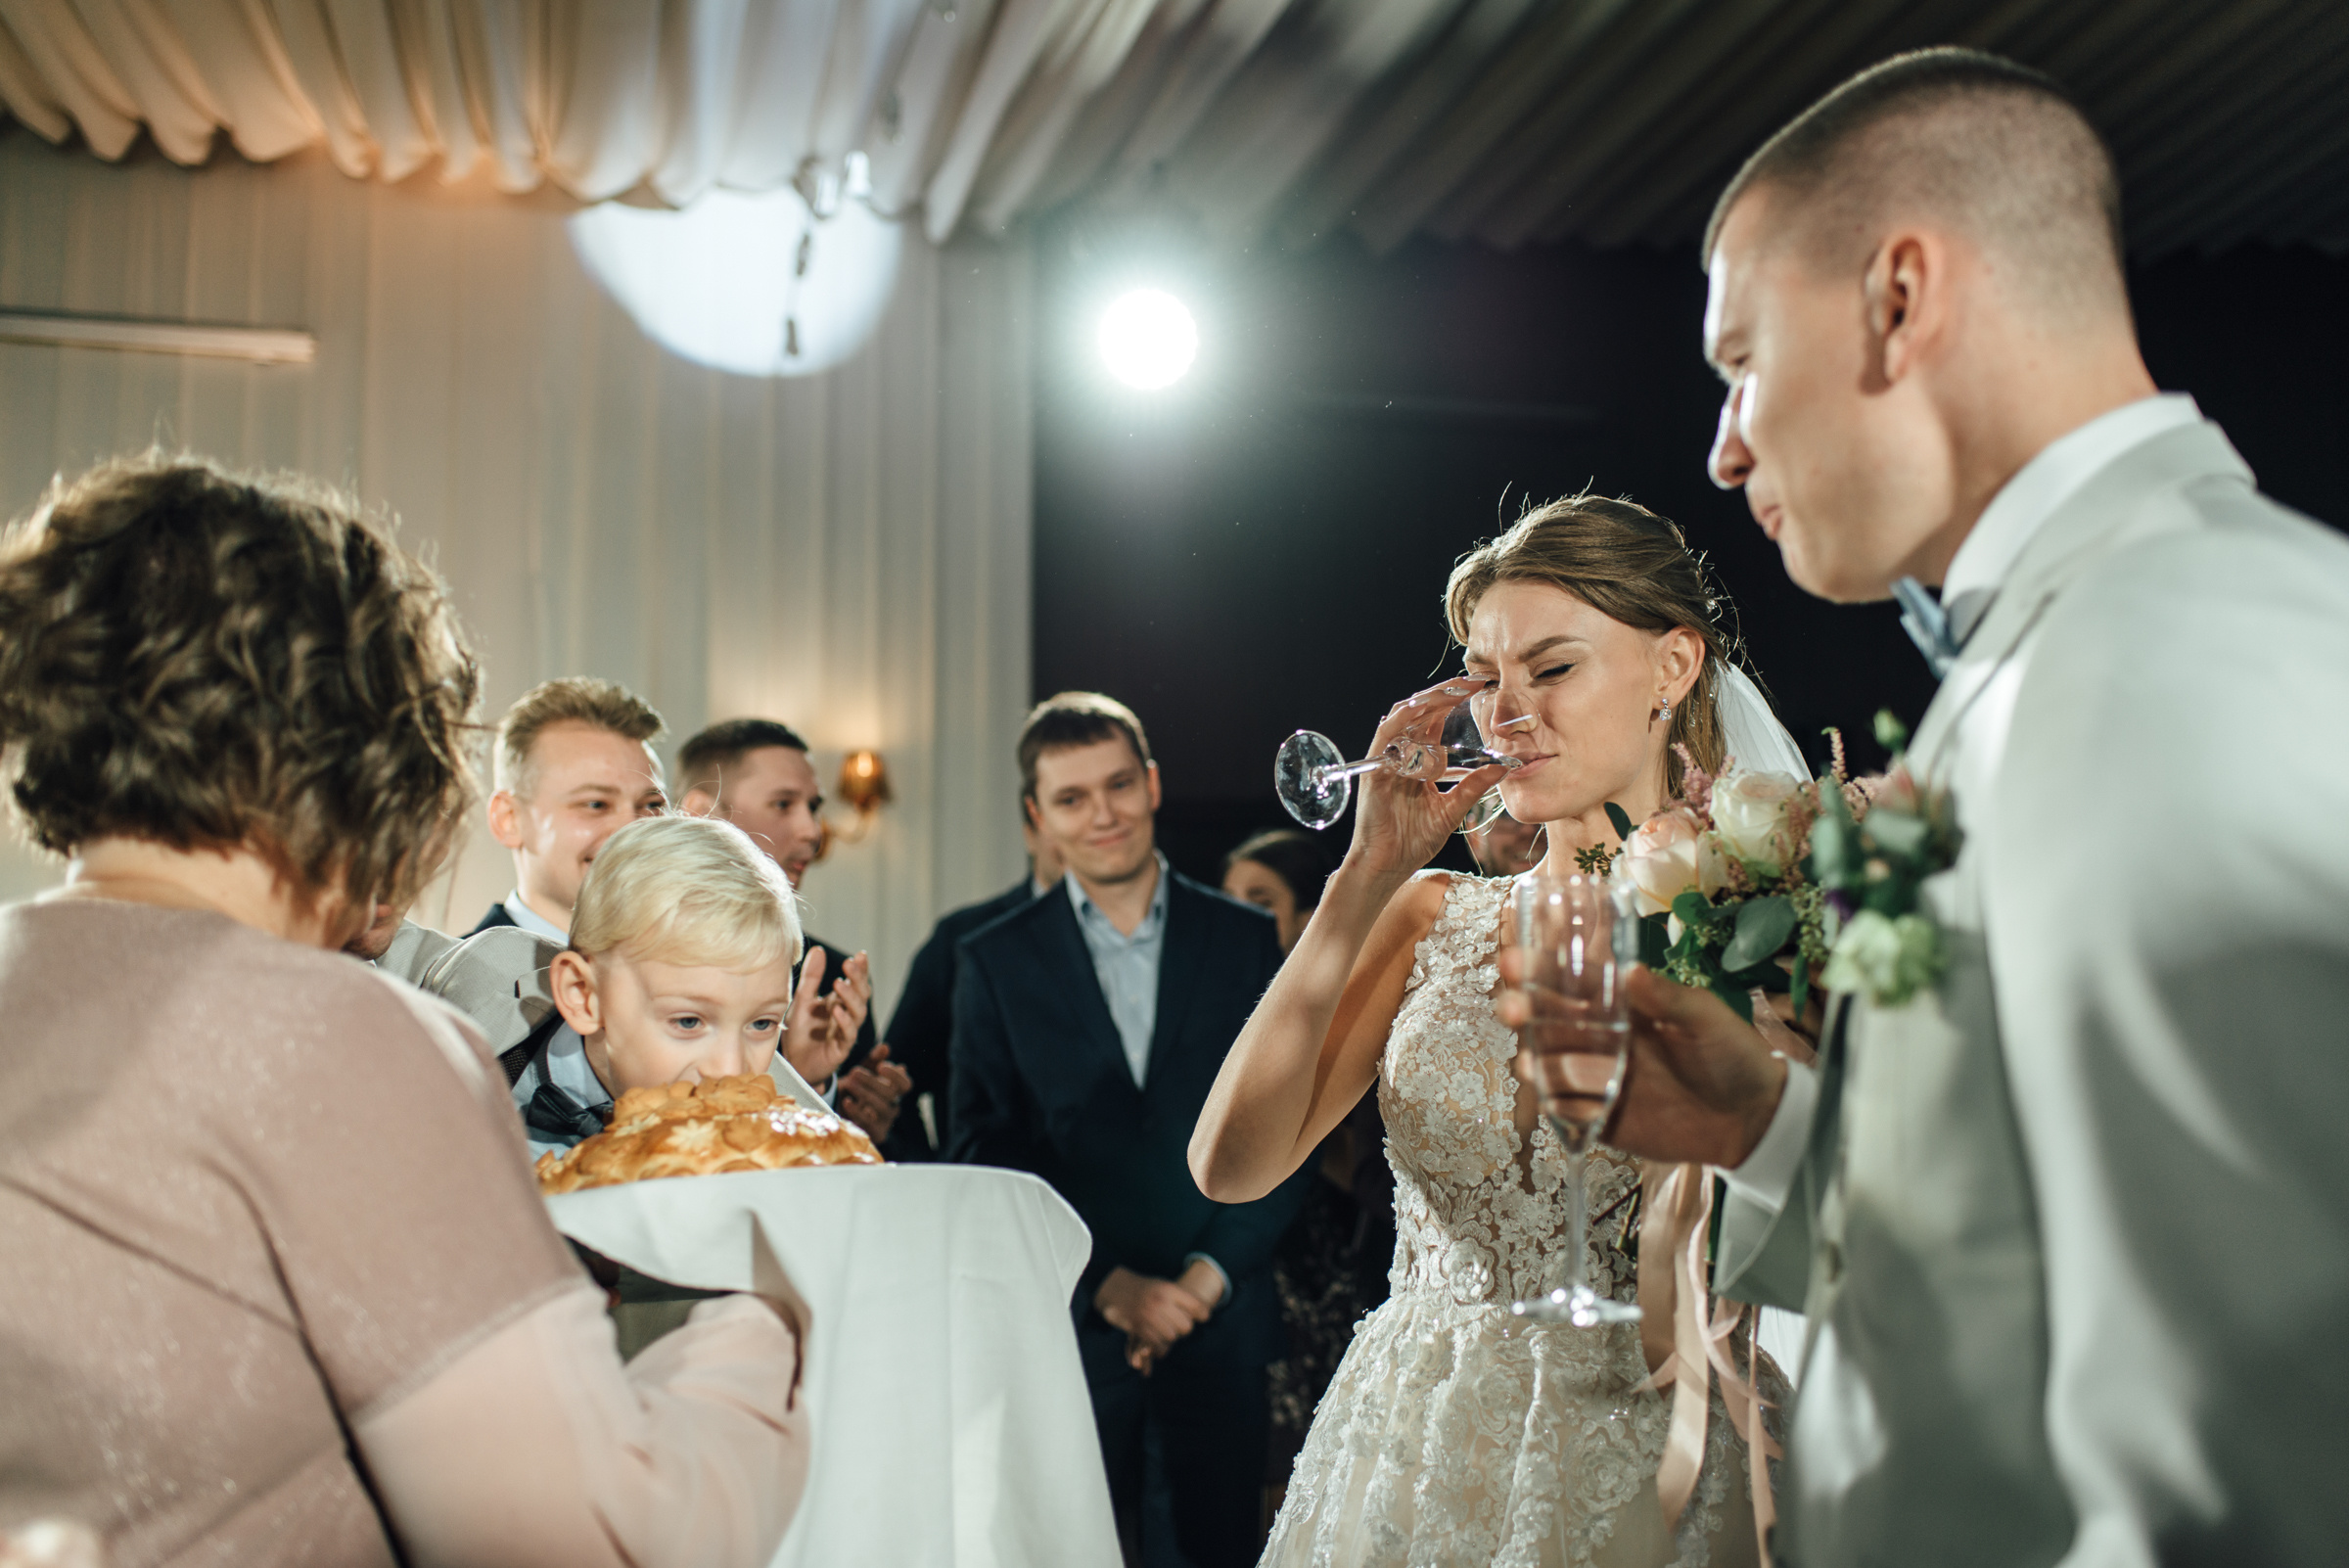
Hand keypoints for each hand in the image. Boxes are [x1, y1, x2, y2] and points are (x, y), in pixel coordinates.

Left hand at [781, 946, 870, 1084]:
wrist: (793, 1064)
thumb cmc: (801, 1033)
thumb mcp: (802, 1001)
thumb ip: (811, 978)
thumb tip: (818, 949)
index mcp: (839, 1002)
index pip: (855, 983)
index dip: (860, 970)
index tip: (860, 955)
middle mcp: (846, 1015)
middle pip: (861, 995)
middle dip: (857, 979)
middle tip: (849, 963)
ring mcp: (845, 1032)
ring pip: (858, 1013)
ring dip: (850, 997)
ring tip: (839, 983)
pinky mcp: (840, 1049)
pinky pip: (848, 1034)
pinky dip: (844, 1022)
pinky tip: (837, 1010)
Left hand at [837, 1042, 909, 1141]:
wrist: (838, 1113)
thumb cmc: (854, 1090)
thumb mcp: (862, 1072)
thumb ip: (873, 1060)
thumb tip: (885, 1046)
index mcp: (894, 1091)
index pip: (905, 1085)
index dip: (896, 1076)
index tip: (881, 1067)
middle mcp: (893, 1106)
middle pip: (890, 1093)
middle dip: (871, 1081)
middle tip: (854, 1072)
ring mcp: (885, 1121)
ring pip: (881, 1107)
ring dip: (864, 1093)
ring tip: (848, 1083)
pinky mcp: (876, 1133)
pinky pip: (870, 1123)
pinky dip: (858, 1111)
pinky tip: (847, 1101)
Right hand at [1095, 1266, 1209, 1371]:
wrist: (1116, 1288)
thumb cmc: (1145, 1288)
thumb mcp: (1163, 1285)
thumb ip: (1181, 1297)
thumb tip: (1205, 1314)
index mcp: (1168, 1289)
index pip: (1197, 1306)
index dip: (1203, 1314)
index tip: (1203, 1316)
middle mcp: (1160, 1302)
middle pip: (1186, 1326)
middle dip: (1185, 1328)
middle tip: (1181, 1325)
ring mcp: (1148, 1316)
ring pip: (1172, 1337)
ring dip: (1172, 1337)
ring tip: (1169, 1332)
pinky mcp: (1139, 1328)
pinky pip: (1157, 1344)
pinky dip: (1160, 1347)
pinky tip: (1159, 1342)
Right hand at [1341, 679, 1513, 882]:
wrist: (1386, 866)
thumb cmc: (1413, 842)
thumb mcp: (1452, 810)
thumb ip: (1473, 787)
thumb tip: (1503, 768)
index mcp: (1421, 762)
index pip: (1436, 721)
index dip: (1456, 702)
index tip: (1483, 687)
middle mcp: (1403, 755)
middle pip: (1422, 712)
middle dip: (1447, 693)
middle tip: (1474, 679)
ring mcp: (1388, 761)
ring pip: (1404, 717)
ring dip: (1427, 699)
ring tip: (1452, 687)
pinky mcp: (1376, 770)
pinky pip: (1386, 736)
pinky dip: (1400, 719)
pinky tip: (1418, 706)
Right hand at [1500, 953, 1785, 1166]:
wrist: (1754, 1117)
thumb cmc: (1732, 1054)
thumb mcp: (1704, 1017)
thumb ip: (1667, 998)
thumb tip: (1630, 970)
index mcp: (1624, 1006)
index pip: (1575, 983)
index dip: (1542, 970)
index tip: (1513, 960)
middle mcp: (1604, 1038)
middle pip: (1552, 1021)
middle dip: (1526, 1012)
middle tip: (1512, 1008)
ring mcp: (1601, 1079)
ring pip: (1554, 1065)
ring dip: (1536, 1060)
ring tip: (1530, 1062)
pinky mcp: (1604, 1118)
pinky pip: (1570, 1111)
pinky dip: (1555, 1104)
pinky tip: (1549, 1098)